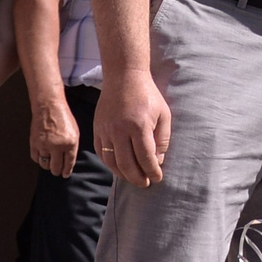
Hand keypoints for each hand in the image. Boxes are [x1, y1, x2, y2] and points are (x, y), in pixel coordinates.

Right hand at [28, 99, 78, 176]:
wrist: (48, 107)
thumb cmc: (63, 117)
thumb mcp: (74, 132)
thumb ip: (72, 148)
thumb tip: (68, 162)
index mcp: (70, 143)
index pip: (68, 163)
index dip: (66, 171)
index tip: (65, 174)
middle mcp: (57, 145)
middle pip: (56, 167)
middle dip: (57, 171)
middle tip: (57, 171)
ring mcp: (44, 145)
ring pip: (45, 164)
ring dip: (48, 165)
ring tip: (50, 162)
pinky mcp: (34, 143)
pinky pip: (36, 158)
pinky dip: (39, 159)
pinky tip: (43, 155)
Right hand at [93, 69, 169, 187]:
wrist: (123, 77)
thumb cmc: (147, 95)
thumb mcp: (164, 114)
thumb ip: (162, 139)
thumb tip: (157, 161)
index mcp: (139, 126)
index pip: (145, 158)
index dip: (152, 171)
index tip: (157, 178)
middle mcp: (120, 130)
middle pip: (127, 164)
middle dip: (137, 178)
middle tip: (145, 184)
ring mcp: (106, 130)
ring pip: (112, 162)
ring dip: (123, 174)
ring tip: (133, 178)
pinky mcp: (97, 129)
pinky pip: (101, 153)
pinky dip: (110, 164)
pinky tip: (119, 168)